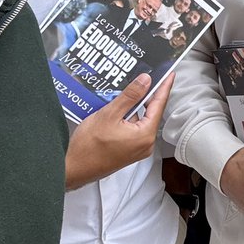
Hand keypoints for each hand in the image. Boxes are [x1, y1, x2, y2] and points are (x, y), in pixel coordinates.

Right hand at [65, 73, 172, 189]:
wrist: (73, 168)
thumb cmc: (88, 146)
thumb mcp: (110, 114)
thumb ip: (130, 96)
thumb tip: (145, 81)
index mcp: (145, 135)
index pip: (159, 105)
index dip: (164, 87)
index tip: (169, 74)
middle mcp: (145, 144)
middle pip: (150, 113)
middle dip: (145, 96)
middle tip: (143, 78)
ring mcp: (137, 150)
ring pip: (140, 121)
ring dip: (132, 108)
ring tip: (121, 95)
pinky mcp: (128, 151)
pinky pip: (133, 129)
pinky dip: (127, 118)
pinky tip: (115, 111)